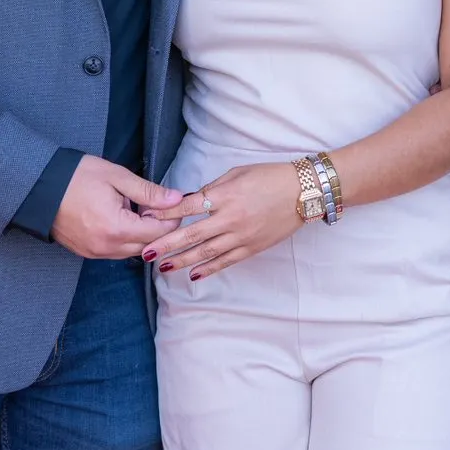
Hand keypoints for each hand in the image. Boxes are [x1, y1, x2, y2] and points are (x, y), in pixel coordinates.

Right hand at [50, 156, 182, 259]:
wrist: (38, 186)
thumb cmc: (76, 176)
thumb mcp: (117, 177)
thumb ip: (148, 192)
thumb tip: (176, 199)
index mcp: (116, 228)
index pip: (159, 233)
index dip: (171, 218)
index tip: (174, 203)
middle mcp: (106, 248)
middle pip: (148, 246)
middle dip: (158, 228)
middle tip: (157, 204)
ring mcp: (94, 253)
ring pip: (132, 251)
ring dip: (141, 235)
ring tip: (137, 209)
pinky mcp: (86, 252)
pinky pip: (115, 252)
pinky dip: (125, 239)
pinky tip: (121, 219)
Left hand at [140, 163, 303, 281]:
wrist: (303, 192)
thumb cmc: (269, 177)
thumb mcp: (237, 173)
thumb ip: (212, 189)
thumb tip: (190, 201)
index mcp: (225, 195)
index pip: (187, 207)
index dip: (165, 213)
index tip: (146, 219)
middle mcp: (230, 218)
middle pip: (191, 234)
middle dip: (166, 244)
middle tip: (146, 253)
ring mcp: (241, 236)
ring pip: (206, 252)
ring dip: (182, 261)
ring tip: (163, 267)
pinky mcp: (252, 248)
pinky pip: (226, 261)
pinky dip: (209, 269)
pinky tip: (194, 275)